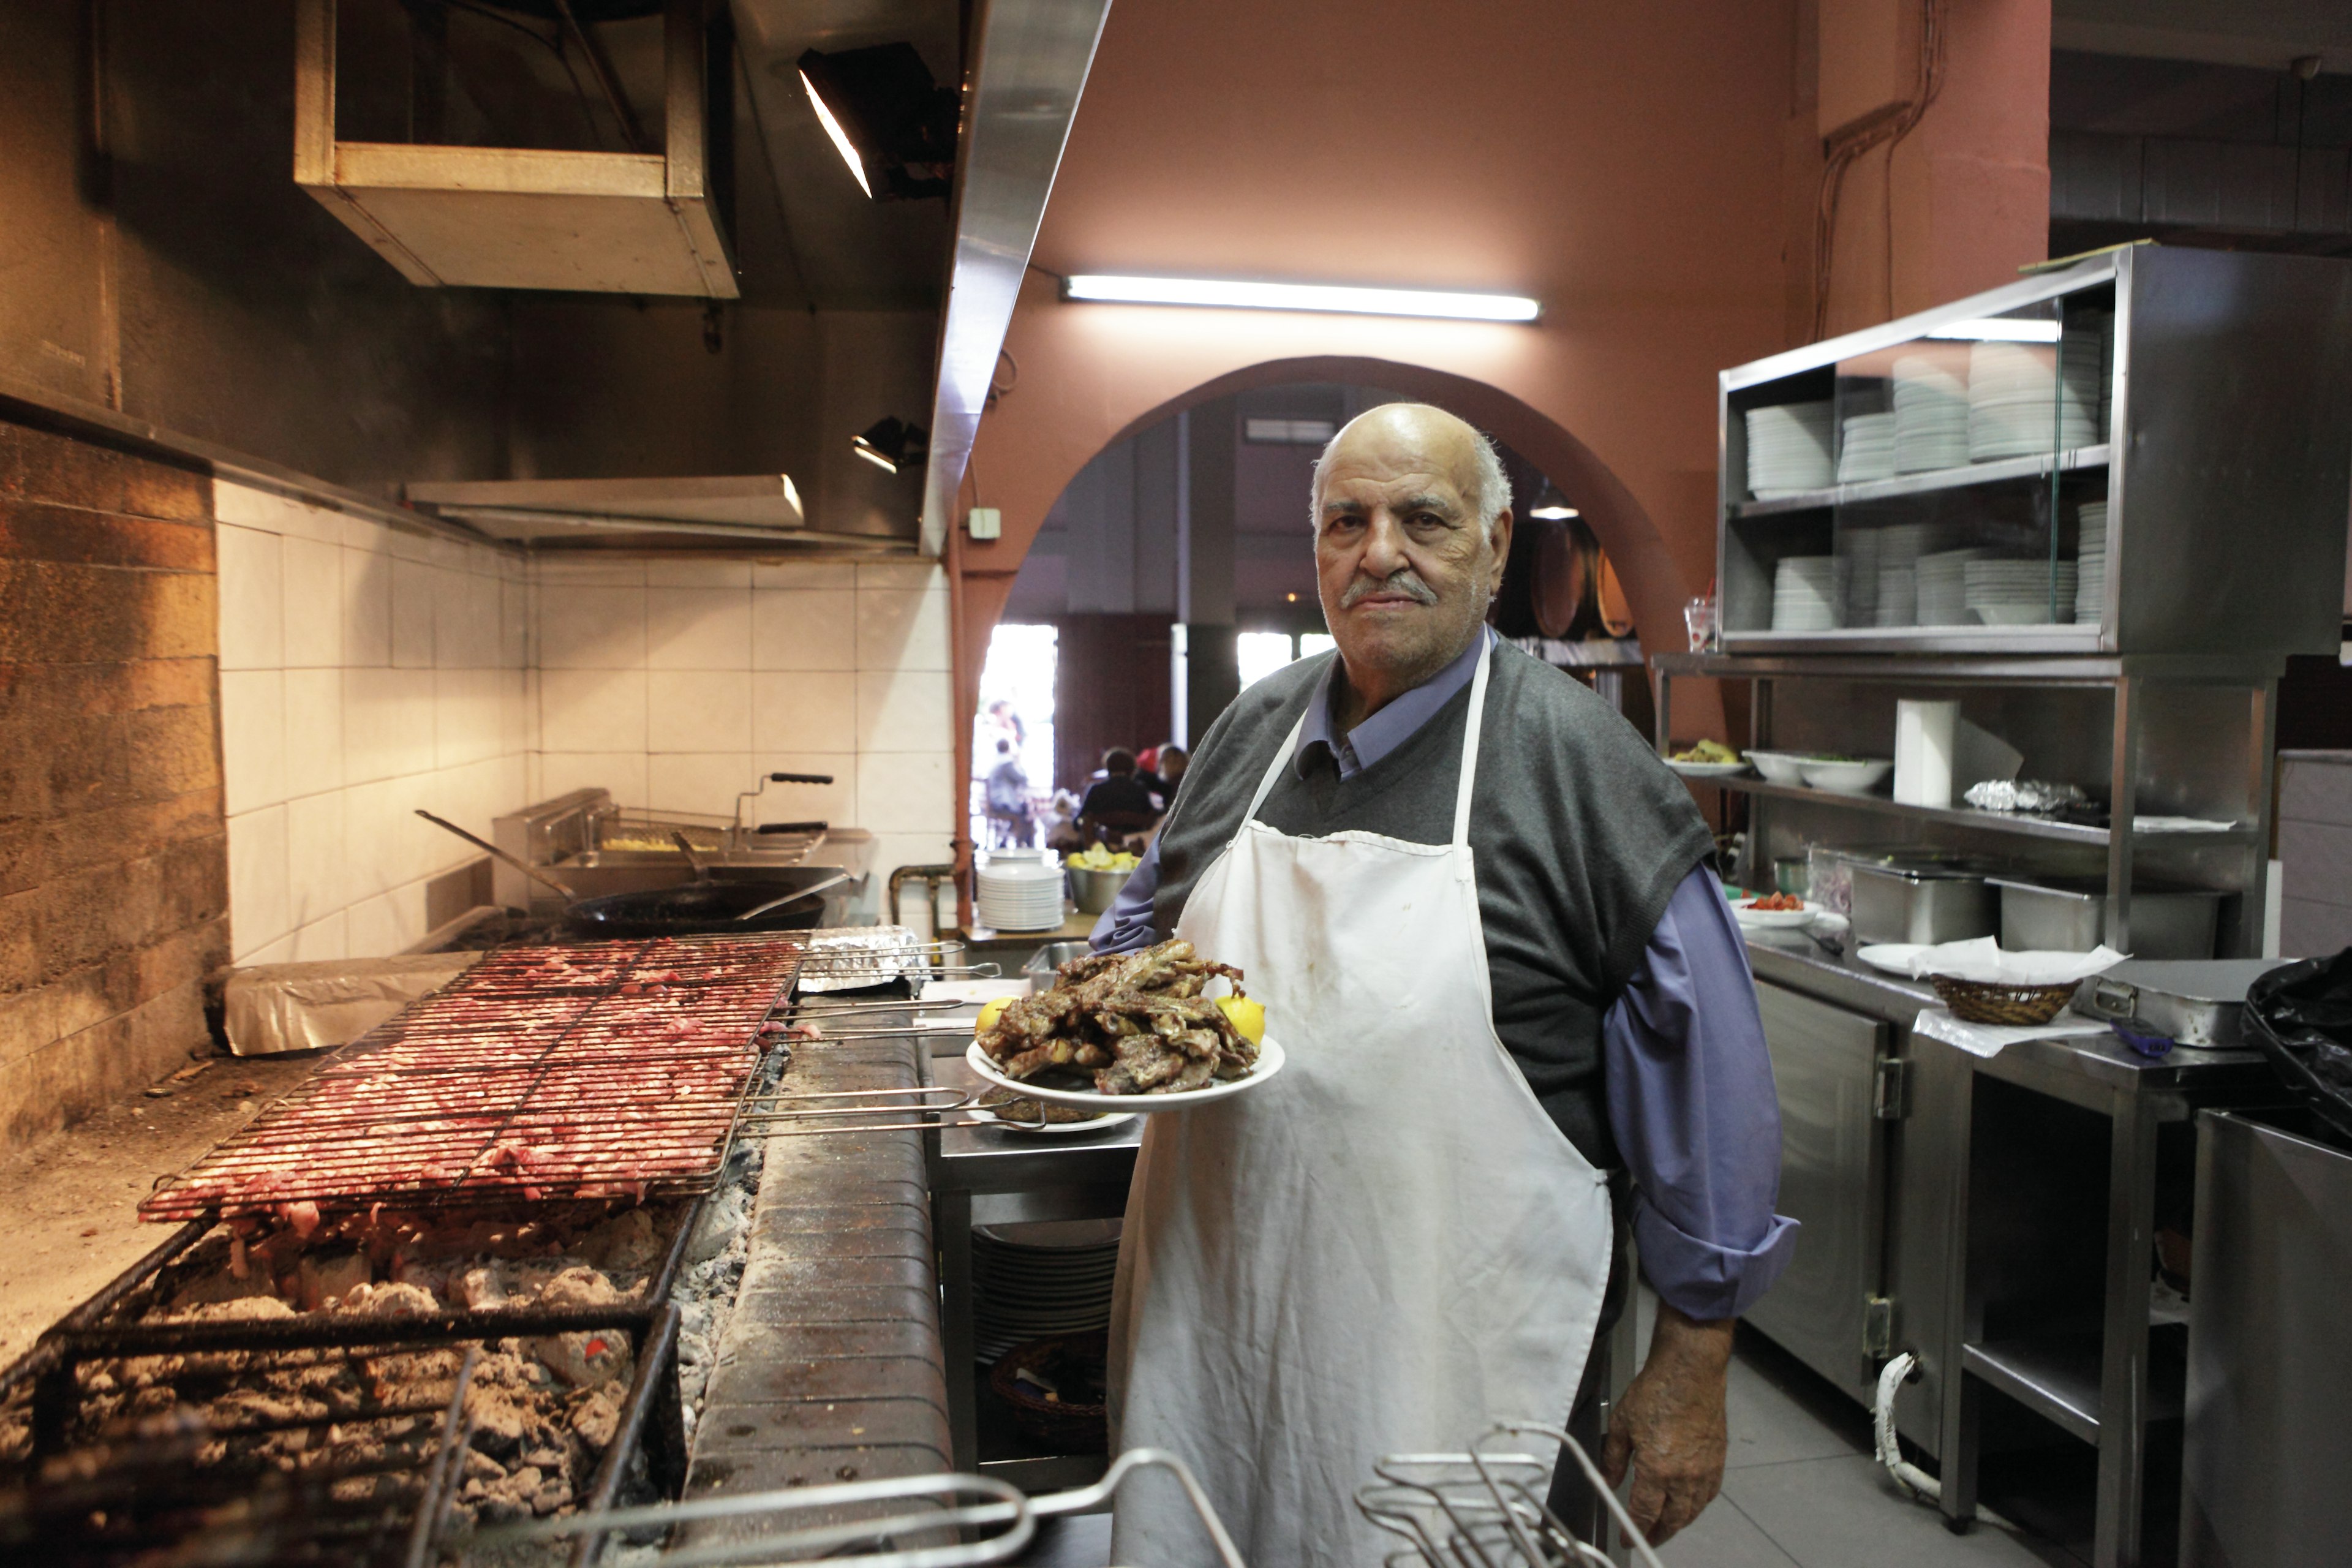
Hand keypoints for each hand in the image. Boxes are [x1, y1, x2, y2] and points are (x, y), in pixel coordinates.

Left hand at [1601, 1302, 1732, 1545]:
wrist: (1690, 1371)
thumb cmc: (1657, 1391)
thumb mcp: (1621, 1424)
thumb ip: (1614, 1459)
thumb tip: (1609, 1481)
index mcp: (1657, 1470)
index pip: (1645, 1513)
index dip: (1634, 1530)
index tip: (1626, 1538)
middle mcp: (1685, 1477)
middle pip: (1673, 1519)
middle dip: (1658, 1533)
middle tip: (1646, 1538)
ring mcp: (1705, 1469)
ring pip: (1693, 1510)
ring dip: (1678, 1523)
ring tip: (1667, 1527)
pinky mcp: (1718, 1459)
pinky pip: (1709, 1494)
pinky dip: (1697, 1506)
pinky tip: (1690, 1504)